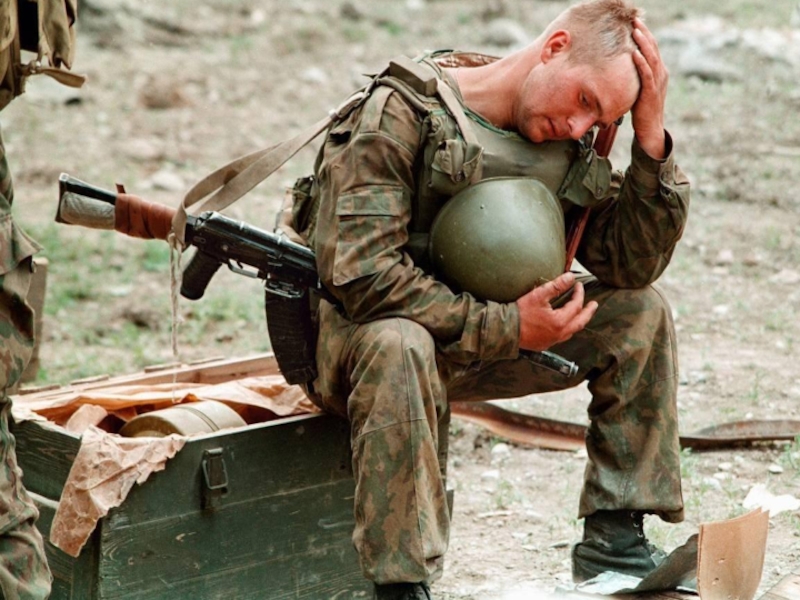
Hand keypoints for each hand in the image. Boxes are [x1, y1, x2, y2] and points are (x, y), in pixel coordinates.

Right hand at [516, 272, 597, 351]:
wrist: (505, 330)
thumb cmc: (520, 312)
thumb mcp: (539, 295)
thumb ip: (556, 286)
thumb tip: (570, 277)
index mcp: (560, 321)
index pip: (576, 305)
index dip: (579, 293)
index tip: (578, 285)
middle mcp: (559, 334)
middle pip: (580, 322)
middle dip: (588, 312)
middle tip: (594, 304)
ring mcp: (552, 341)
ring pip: (572, 331)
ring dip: (578, 321)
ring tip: (580, 315)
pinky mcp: (544, 345)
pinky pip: (562, 337)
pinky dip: (567, 329)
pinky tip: (564, 325)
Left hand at [631, 18, 667, 158]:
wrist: (649, 129)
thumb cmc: (641, 110)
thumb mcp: (638, 88)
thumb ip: (634, 76)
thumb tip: (620, 66)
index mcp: (658, 71)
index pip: (652, 48)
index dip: (645, 35)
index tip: (635, 23)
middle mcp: (660, 74)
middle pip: (653, 49)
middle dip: (644, 33)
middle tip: (635, 20)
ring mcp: (657, 83)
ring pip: (651, 58)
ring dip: (643, 44)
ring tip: (635, 31)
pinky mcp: (651, 93)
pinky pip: (647, 75)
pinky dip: (641, 63)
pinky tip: (634, 54)